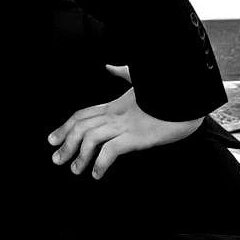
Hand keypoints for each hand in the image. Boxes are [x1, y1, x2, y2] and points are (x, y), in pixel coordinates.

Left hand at [48, 68, 202, 179]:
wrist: (187, 97)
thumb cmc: (168, 93)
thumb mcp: (143, 82)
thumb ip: (124, 74)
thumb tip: (110, 66)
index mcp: (114, 104)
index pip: (82, 115)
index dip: (65, 127)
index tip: (53, 140)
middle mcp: (115, 114)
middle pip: (81, 126)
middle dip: (66, 143)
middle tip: (56, 160)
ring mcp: (125, 125)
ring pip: (91, 138)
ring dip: (80, 156)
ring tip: (75, 170)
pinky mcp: (137, 136)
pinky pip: (111, 150)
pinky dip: (101, 162)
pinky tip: (97, 174)